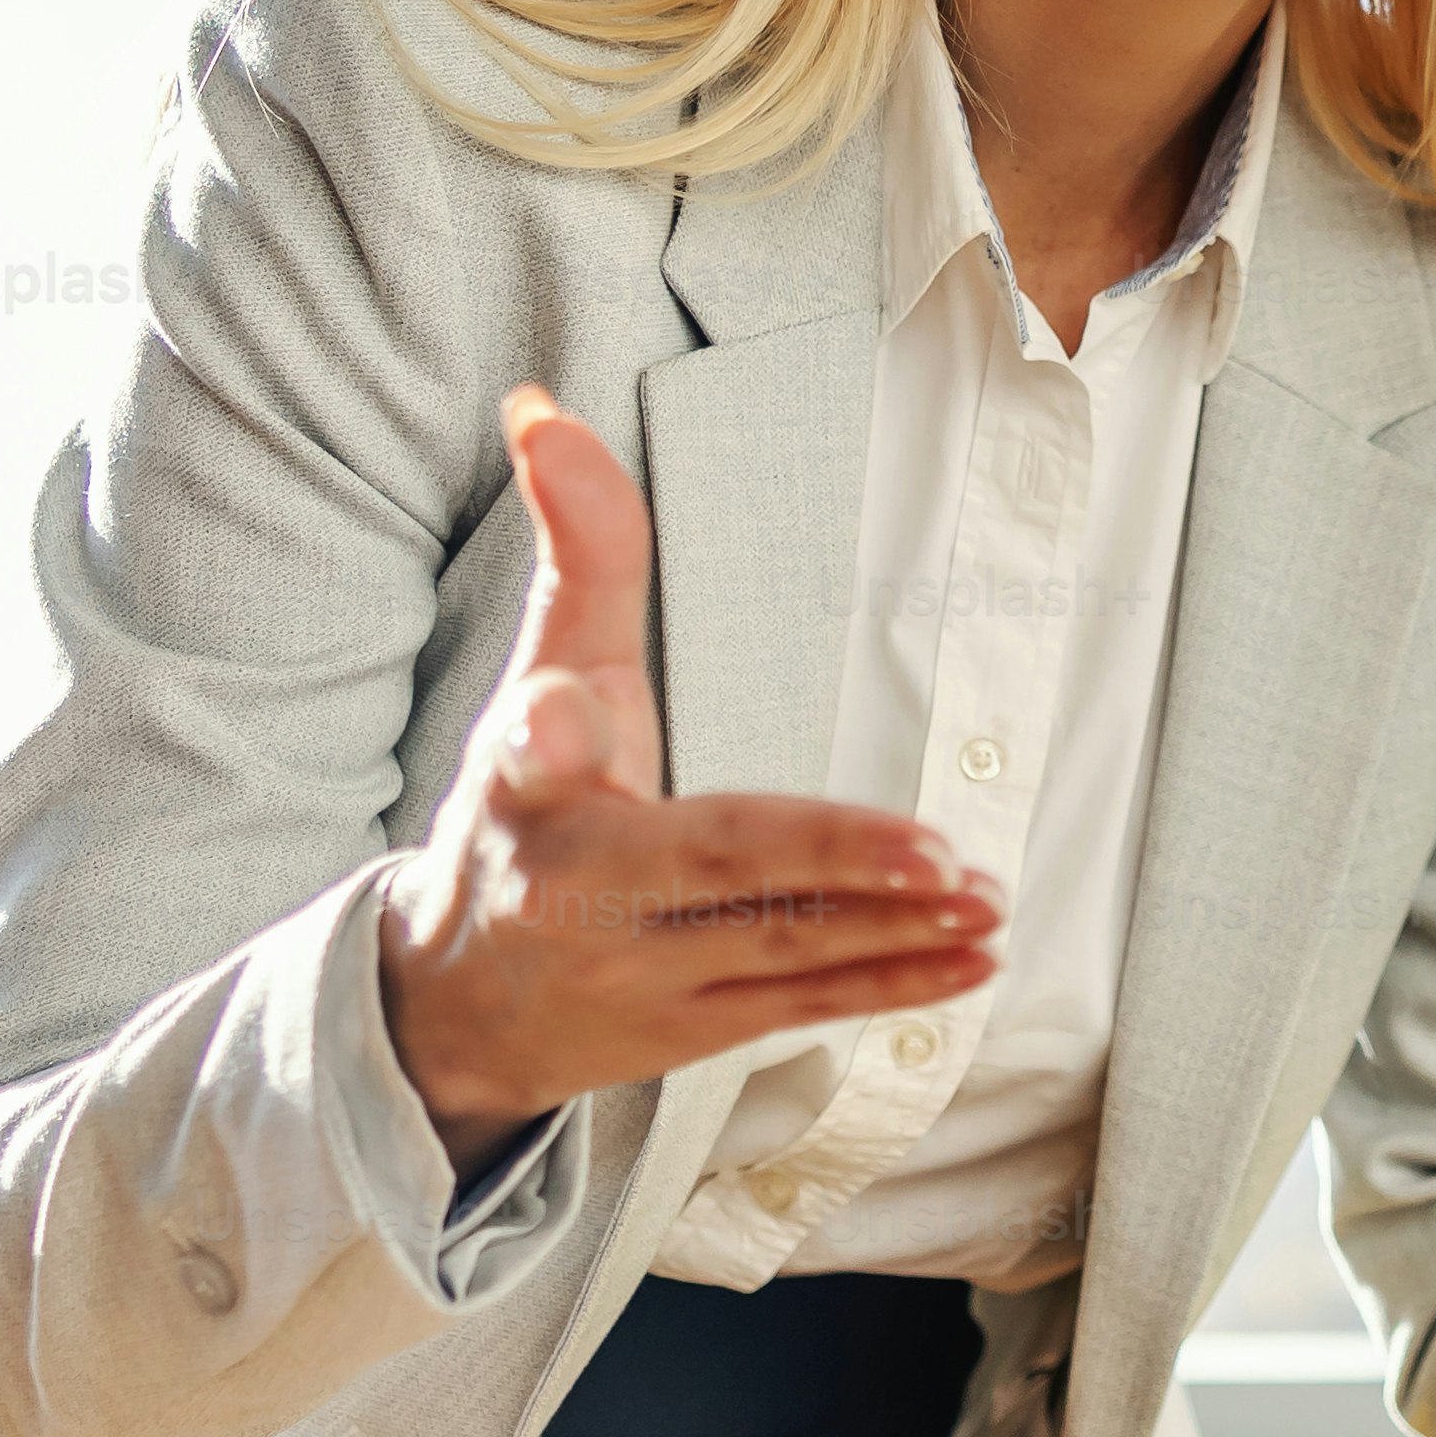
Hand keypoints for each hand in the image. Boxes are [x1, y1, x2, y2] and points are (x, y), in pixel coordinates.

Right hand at [375, 386, 1001, 1175]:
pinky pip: (800, 1006)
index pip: (534, 748)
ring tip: (982, 894)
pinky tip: (976, 959)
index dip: (544, 727)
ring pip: (778, 951)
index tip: (550, 721)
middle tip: (933, 851)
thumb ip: (576, 554)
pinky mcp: (693, 1030)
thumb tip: (545, 406)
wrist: (453, 1006)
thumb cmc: (521, 815)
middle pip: (708, 868)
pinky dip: (891, 987)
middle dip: (824, 861)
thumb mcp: (536, 681)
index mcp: (528, 795)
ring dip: (892, 929)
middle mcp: (575, 892)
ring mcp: (640, 975)